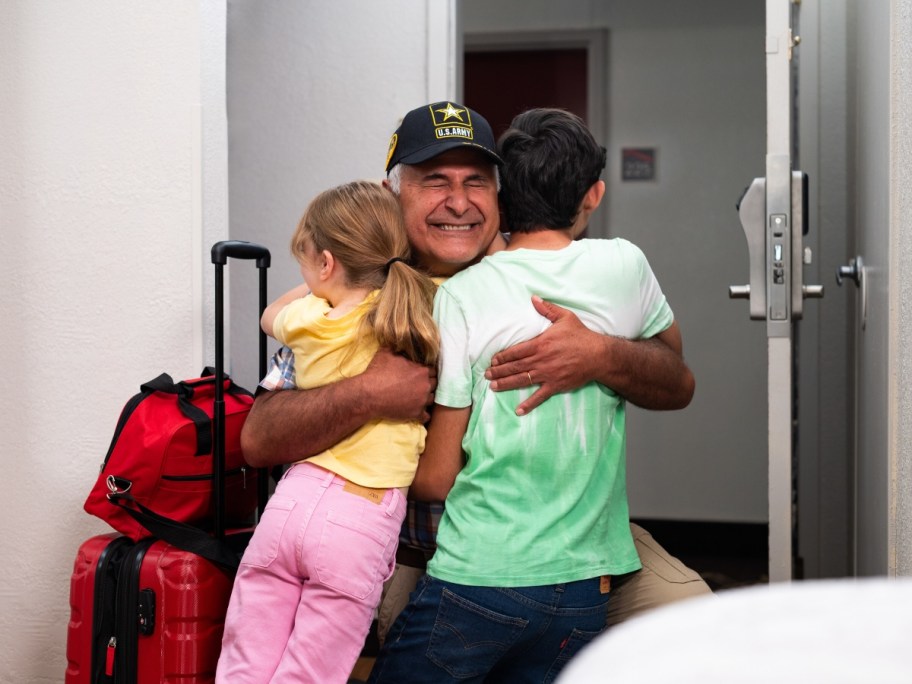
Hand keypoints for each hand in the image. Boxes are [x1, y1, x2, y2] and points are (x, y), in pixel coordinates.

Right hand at [363, 348, 436, 422]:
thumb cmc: (377, 372)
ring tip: (417, 397)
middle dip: (427, 383)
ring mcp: (422, 401)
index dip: (425, 371)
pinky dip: (423, 414)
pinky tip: (418, 411)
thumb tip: (399, 341)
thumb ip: (397, 347)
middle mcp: (425, 386)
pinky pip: (426, 416)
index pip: (432, 369)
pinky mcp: (416, 414)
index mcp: (421, 370)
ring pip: (432, 399)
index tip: (419, 373)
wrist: (368, 394)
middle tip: (418, 384)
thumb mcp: (386, 352)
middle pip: (434, 384)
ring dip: (426, 397)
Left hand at [485, 296, 596, 415]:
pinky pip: (539, 396)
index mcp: (541, 344)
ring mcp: (547, 374)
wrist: (598, 355)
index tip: (493, 360)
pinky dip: (529, 404)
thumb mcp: (565, 317)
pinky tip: (518, 410)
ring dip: (506, 384)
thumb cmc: (581, 336)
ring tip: (493, 387)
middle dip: (499, 371)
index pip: (516, 351)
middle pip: (515, 367)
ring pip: (522, 380)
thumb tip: (533, 298)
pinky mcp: (555, 385)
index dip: (502, 357)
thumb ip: (547, 309)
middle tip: (487, 374)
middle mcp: (541, 360)